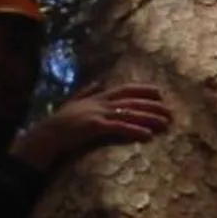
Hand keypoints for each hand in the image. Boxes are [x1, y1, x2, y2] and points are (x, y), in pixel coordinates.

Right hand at [10, 80, 171, 170]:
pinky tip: (148, 136)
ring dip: (149, 119)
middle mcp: (99, 102)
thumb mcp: (74, 103)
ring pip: (129, 114)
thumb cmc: (60, 123)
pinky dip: (134, 130)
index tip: (159, 93)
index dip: (142, 90)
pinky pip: (119, 128)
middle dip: (153, 106)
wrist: (45, 135)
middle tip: (171, 113)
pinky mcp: (94, 127)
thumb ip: (87, 91)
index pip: (124, 89)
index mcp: (96, 97)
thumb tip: (98, 81)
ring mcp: (96, 113)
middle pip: (132, 101)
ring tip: (166, 125)